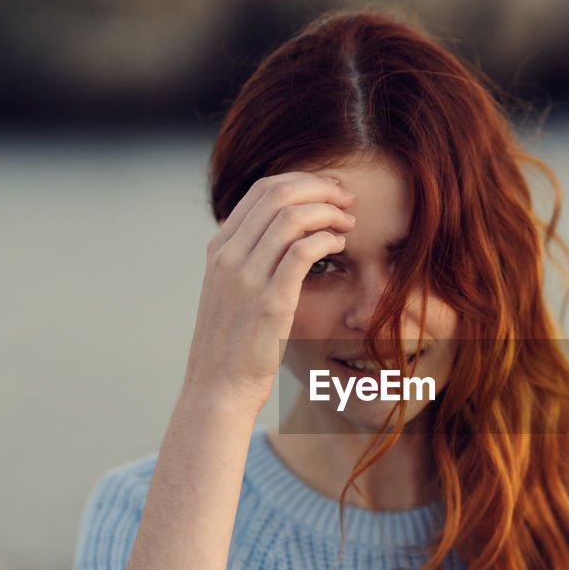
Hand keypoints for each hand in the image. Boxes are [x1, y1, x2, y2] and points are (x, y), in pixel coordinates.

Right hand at [180, 170, 355, 412]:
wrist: (218, 388)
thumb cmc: (233, 344)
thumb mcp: (231, 293)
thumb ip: (249, 261)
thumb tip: (282, 238)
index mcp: (220, 248)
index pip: (261, 191)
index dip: (302, 181)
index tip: (329, 189)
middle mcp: (229, 256)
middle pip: (278, 195)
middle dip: (320, 188)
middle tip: (347, 198)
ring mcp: (246, 277)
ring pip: (292, 218)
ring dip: (328, 212)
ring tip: (349, 222)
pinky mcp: (269, 301)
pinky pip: (302, 252)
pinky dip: (327, 239)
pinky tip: (341, 245)